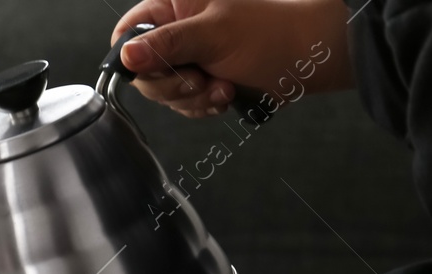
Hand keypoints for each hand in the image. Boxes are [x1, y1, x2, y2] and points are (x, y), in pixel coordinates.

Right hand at [111, 0, 352, 118]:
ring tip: (223, 88)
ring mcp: (187, 58)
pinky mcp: (198, 81)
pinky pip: (181, 105)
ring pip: (163, 92)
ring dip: (192, 99)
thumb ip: (167, 44)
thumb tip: (126, 56)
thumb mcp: (213, 35)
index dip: (134, 57)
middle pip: (142, 71)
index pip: (127, 32)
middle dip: (173, 84)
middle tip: (201, 79)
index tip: (158, 68)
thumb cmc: (269, 35)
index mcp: (172, 5)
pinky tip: (225, 96)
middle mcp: (175, 30)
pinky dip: (202, 106)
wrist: (306, 60)